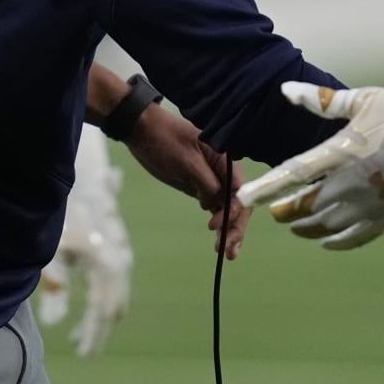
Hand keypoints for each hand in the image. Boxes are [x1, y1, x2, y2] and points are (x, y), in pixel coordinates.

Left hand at [38, 133, 132, 355]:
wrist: (79, 176)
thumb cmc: (60, 215)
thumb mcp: (51, 252)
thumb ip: (54, 289)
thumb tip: (54, 325)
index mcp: (106, 265)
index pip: (102, 312)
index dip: (93, 335)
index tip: (83, 354)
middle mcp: (120, 261)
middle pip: (115, 307)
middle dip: (99, 330)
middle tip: (82, 349)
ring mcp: (122, 252)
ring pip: (118, 294)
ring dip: (102, 316)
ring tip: (80, 333)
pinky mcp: (117, 246)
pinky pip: (116, 281)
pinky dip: (105, 299)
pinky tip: (89, 303)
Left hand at [125, 108, 249, 259]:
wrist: (143, 130)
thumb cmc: (164, 139)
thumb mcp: (185, 160)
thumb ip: (204, 182)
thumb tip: (214, 204)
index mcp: (225, 159)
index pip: (240, 189)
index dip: (235, 210)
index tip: (217, 226)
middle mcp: (223, 170)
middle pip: (238, 202)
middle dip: (235, 226)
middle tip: (229, 251)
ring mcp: (212, 179)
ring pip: (227, 208)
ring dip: (228, 229)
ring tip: (224, 252)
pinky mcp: (200, 186)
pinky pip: (215, 206)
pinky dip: (218, 222)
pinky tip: (216, 237)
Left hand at [236, 83, 383, 250]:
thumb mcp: (361, 100)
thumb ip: (320, 101)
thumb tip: (285, 90)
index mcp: (341, 153)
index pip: (293, 174)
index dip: (265, 188)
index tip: (243, 196)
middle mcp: (350, 185)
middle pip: (305, 207)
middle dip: (285, 210)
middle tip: (274, 211)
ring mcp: (369, 205)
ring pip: (326, 227)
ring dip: (306, 228)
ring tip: (296, 225)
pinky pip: (353, 238)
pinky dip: (335, 242)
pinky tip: (327, 242)